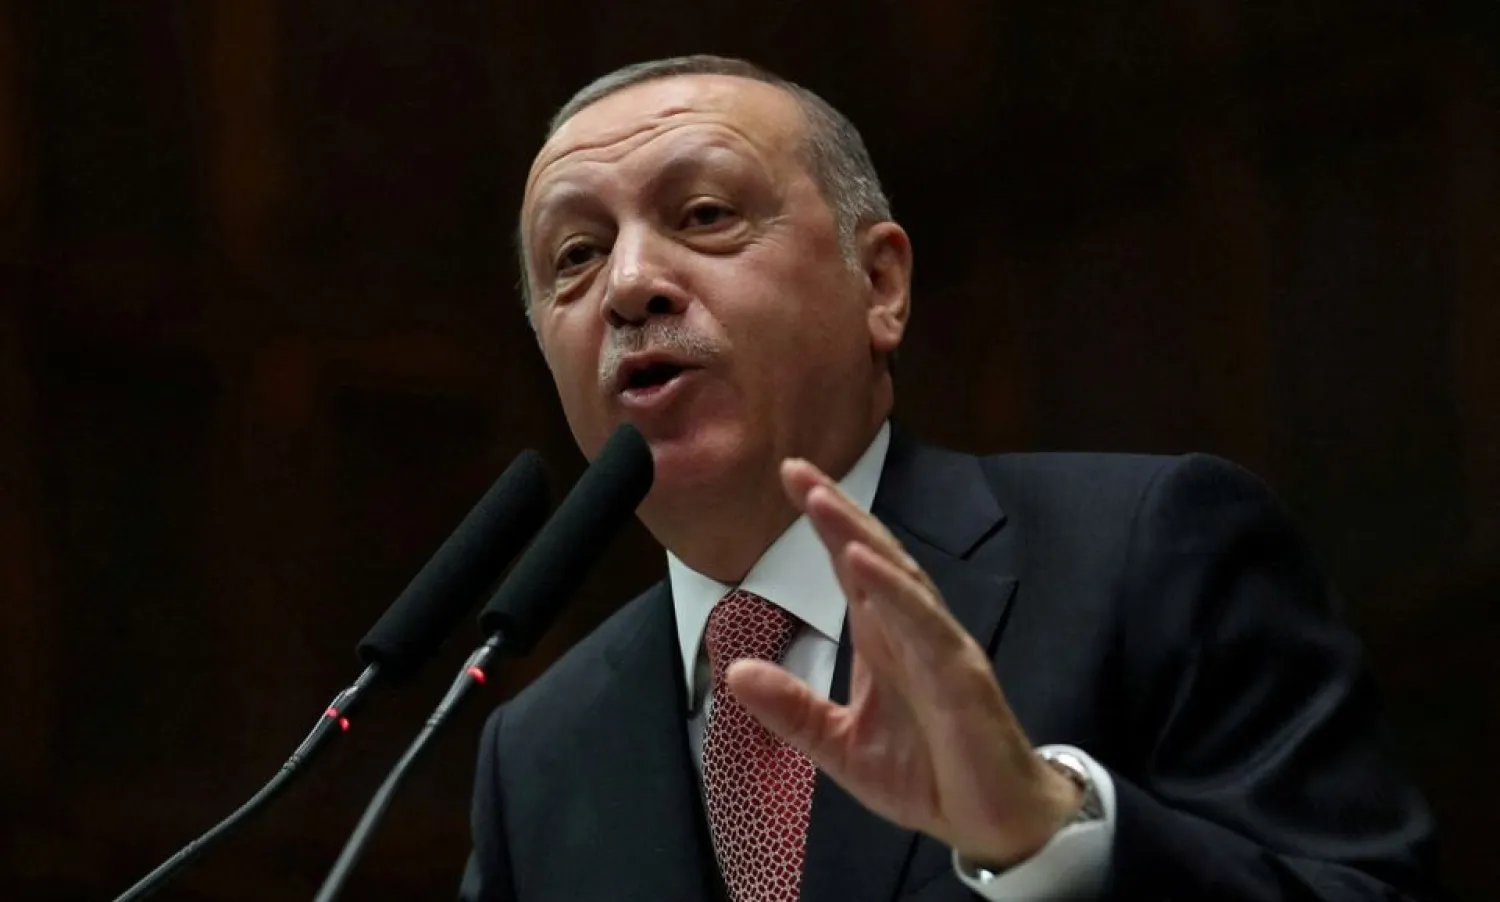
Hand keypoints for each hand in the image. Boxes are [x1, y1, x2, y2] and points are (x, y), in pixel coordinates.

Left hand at [725, 458, 1082, 867]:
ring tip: (824, 502)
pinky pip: (927, 628)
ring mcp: (940, 650)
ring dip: (861, 538)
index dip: (824, 524)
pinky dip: (896, 593)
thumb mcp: (839, 747)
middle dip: (837, 511)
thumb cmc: (928, 775)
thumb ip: (791, 710)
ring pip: (900, 580)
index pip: (849, 568)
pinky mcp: (962, 678)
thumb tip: (734, 674)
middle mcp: (912, 632)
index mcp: (884, 641)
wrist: (992, 824)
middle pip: (873, 557)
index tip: (791, 478)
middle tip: (796, 469)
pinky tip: (866, 565)